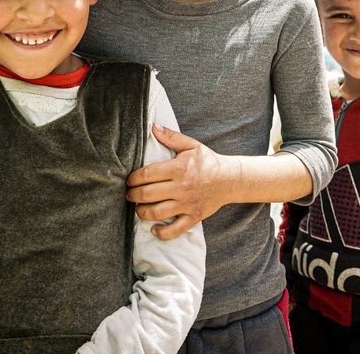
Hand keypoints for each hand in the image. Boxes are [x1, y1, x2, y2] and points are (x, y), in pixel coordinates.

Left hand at [126, 124, 238, 239]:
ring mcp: (187, 204)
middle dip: (133, 195)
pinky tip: (154, 229)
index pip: (147, 174)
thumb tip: (153, 126)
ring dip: (142, 212)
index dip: (133, 178)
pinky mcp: (194, 217)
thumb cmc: (207, 161)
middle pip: (148, 194)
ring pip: (157, 213)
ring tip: (139, 208)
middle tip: (129, 194)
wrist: (230, 179)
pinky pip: (175, 230)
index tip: (129, 180)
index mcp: (179, 168)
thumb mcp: (191, 145)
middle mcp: (182, 187)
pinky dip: (162, 233)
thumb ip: (171, 137)